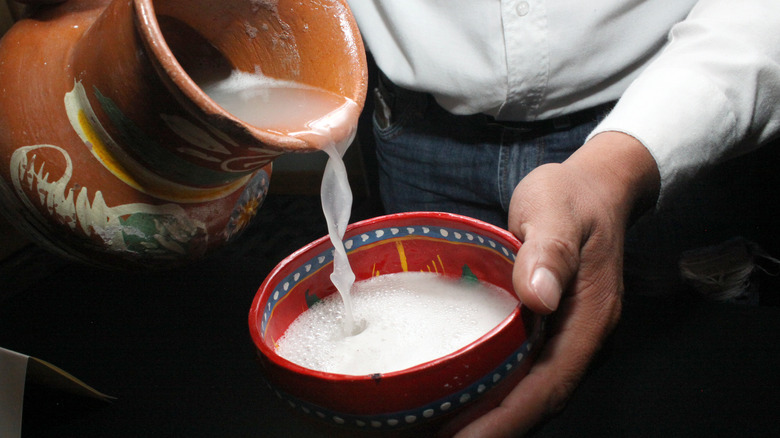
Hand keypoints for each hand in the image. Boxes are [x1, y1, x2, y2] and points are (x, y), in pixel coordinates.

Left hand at [453, 131, 659, 436]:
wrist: (594, 187)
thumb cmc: (571, 196)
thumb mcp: (556, 210)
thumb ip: (550, 251)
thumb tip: (539, 297)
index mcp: (589, 317)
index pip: (549, 383)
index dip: (508, 417)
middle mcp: (581, 337)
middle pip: (539, 399)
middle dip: (494, 428)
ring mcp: (568, 335)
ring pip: (532, 390)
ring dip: (493, 416)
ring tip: (442, 429)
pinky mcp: (552, 329)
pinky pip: (526, 371)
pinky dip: (496, 391)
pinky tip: (464, 393)